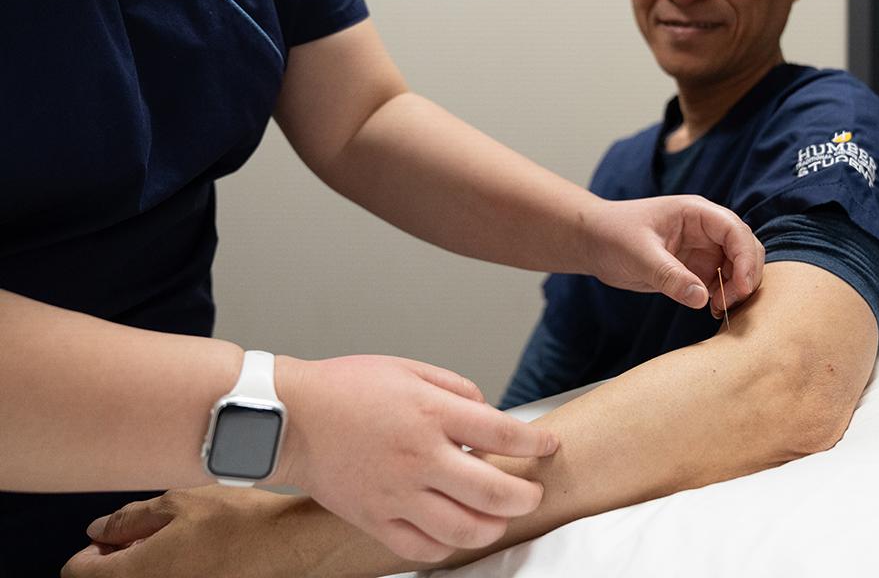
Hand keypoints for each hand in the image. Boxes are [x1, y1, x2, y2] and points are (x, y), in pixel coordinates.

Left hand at [63, 487, 305, 577]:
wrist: (291, 544)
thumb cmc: (241, 521)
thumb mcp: (179, 502)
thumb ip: (130, 519)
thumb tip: (100, 530)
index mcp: (136, 573)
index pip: (80, 573)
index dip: (89, 552)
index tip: (106, 539)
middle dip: (117, 561)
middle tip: (142, 537)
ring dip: (147, 569)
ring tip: (175, 544)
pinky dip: (174, 573)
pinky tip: (196, 557)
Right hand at [275, 355, 558, 562]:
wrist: (290, 418)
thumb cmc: (346, 388)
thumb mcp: (409, 368)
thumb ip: (457, 389)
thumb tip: (488, 414)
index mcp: (431, 414)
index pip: (503, 433)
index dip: (535, 442)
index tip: (549, 445)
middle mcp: (419, 459)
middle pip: (493, 491)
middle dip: (526, 496)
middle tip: (533, 492)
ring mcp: (397, 494)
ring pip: (463, 529)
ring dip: (494, 526)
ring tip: (501, 516)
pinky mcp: (374, 519)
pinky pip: (421, 548)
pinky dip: (447, 546)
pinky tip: (456, 532)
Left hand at [583, 195, 763, 315]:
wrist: (594, 242)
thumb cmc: (613, 235)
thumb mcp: (639, 256)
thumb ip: (670, 276)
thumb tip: (702, 298)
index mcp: (696, 213)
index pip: (735, 230)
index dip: (745, 258)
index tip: (741, 286)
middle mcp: (706, 230)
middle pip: (745, 249)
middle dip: (745, 276)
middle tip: (727, 303)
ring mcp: (703, 249)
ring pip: (738, 268)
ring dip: (736, 289)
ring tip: (717, 309)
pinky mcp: (696, 269)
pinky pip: (722, 283)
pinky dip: (724, 297)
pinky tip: (711, 310)